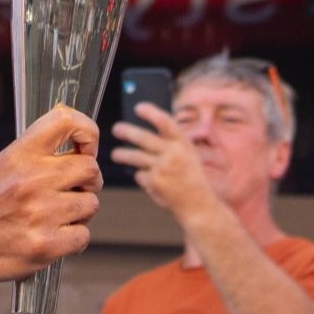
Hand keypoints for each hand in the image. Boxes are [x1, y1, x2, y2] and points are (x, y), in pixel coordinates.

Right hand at [0, 106, 100, 285]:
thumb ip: (33, 157)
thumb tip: (73, 153)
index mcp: (19, 155)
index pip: (66, 122)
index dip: (86, 132)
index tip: (86, 147)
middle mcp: (32, 180)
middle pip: (90, 168)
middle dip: (89, 180)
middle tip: (76, 190)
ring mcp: (40, 214)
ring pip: (90, 204)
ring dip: (80, 212)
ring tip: (59, 218)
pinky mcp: (45, 246)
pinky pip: (83, 235)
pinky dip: (74, 239)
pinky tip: (56, 239)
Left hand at [110, 104, 218, 227]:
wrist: (198, 205)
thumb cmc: (192, 178)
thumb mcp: (188, 154)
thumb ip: (171, 143)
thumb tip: (149, 130)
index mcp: (183, 143)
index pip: (165, 122)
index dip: (151, 112)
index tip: (139, 107)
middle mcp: (173, 153)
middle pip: (144, 138)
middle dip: (127, 131)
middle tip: (116, 128)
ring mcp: (162, 168)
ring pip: (136, 156)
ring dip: (123, 155)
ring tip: (115, 154)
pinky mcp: (154, 182)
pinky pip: (141, 175)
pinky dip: (143, 176)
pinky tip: (151, 181)